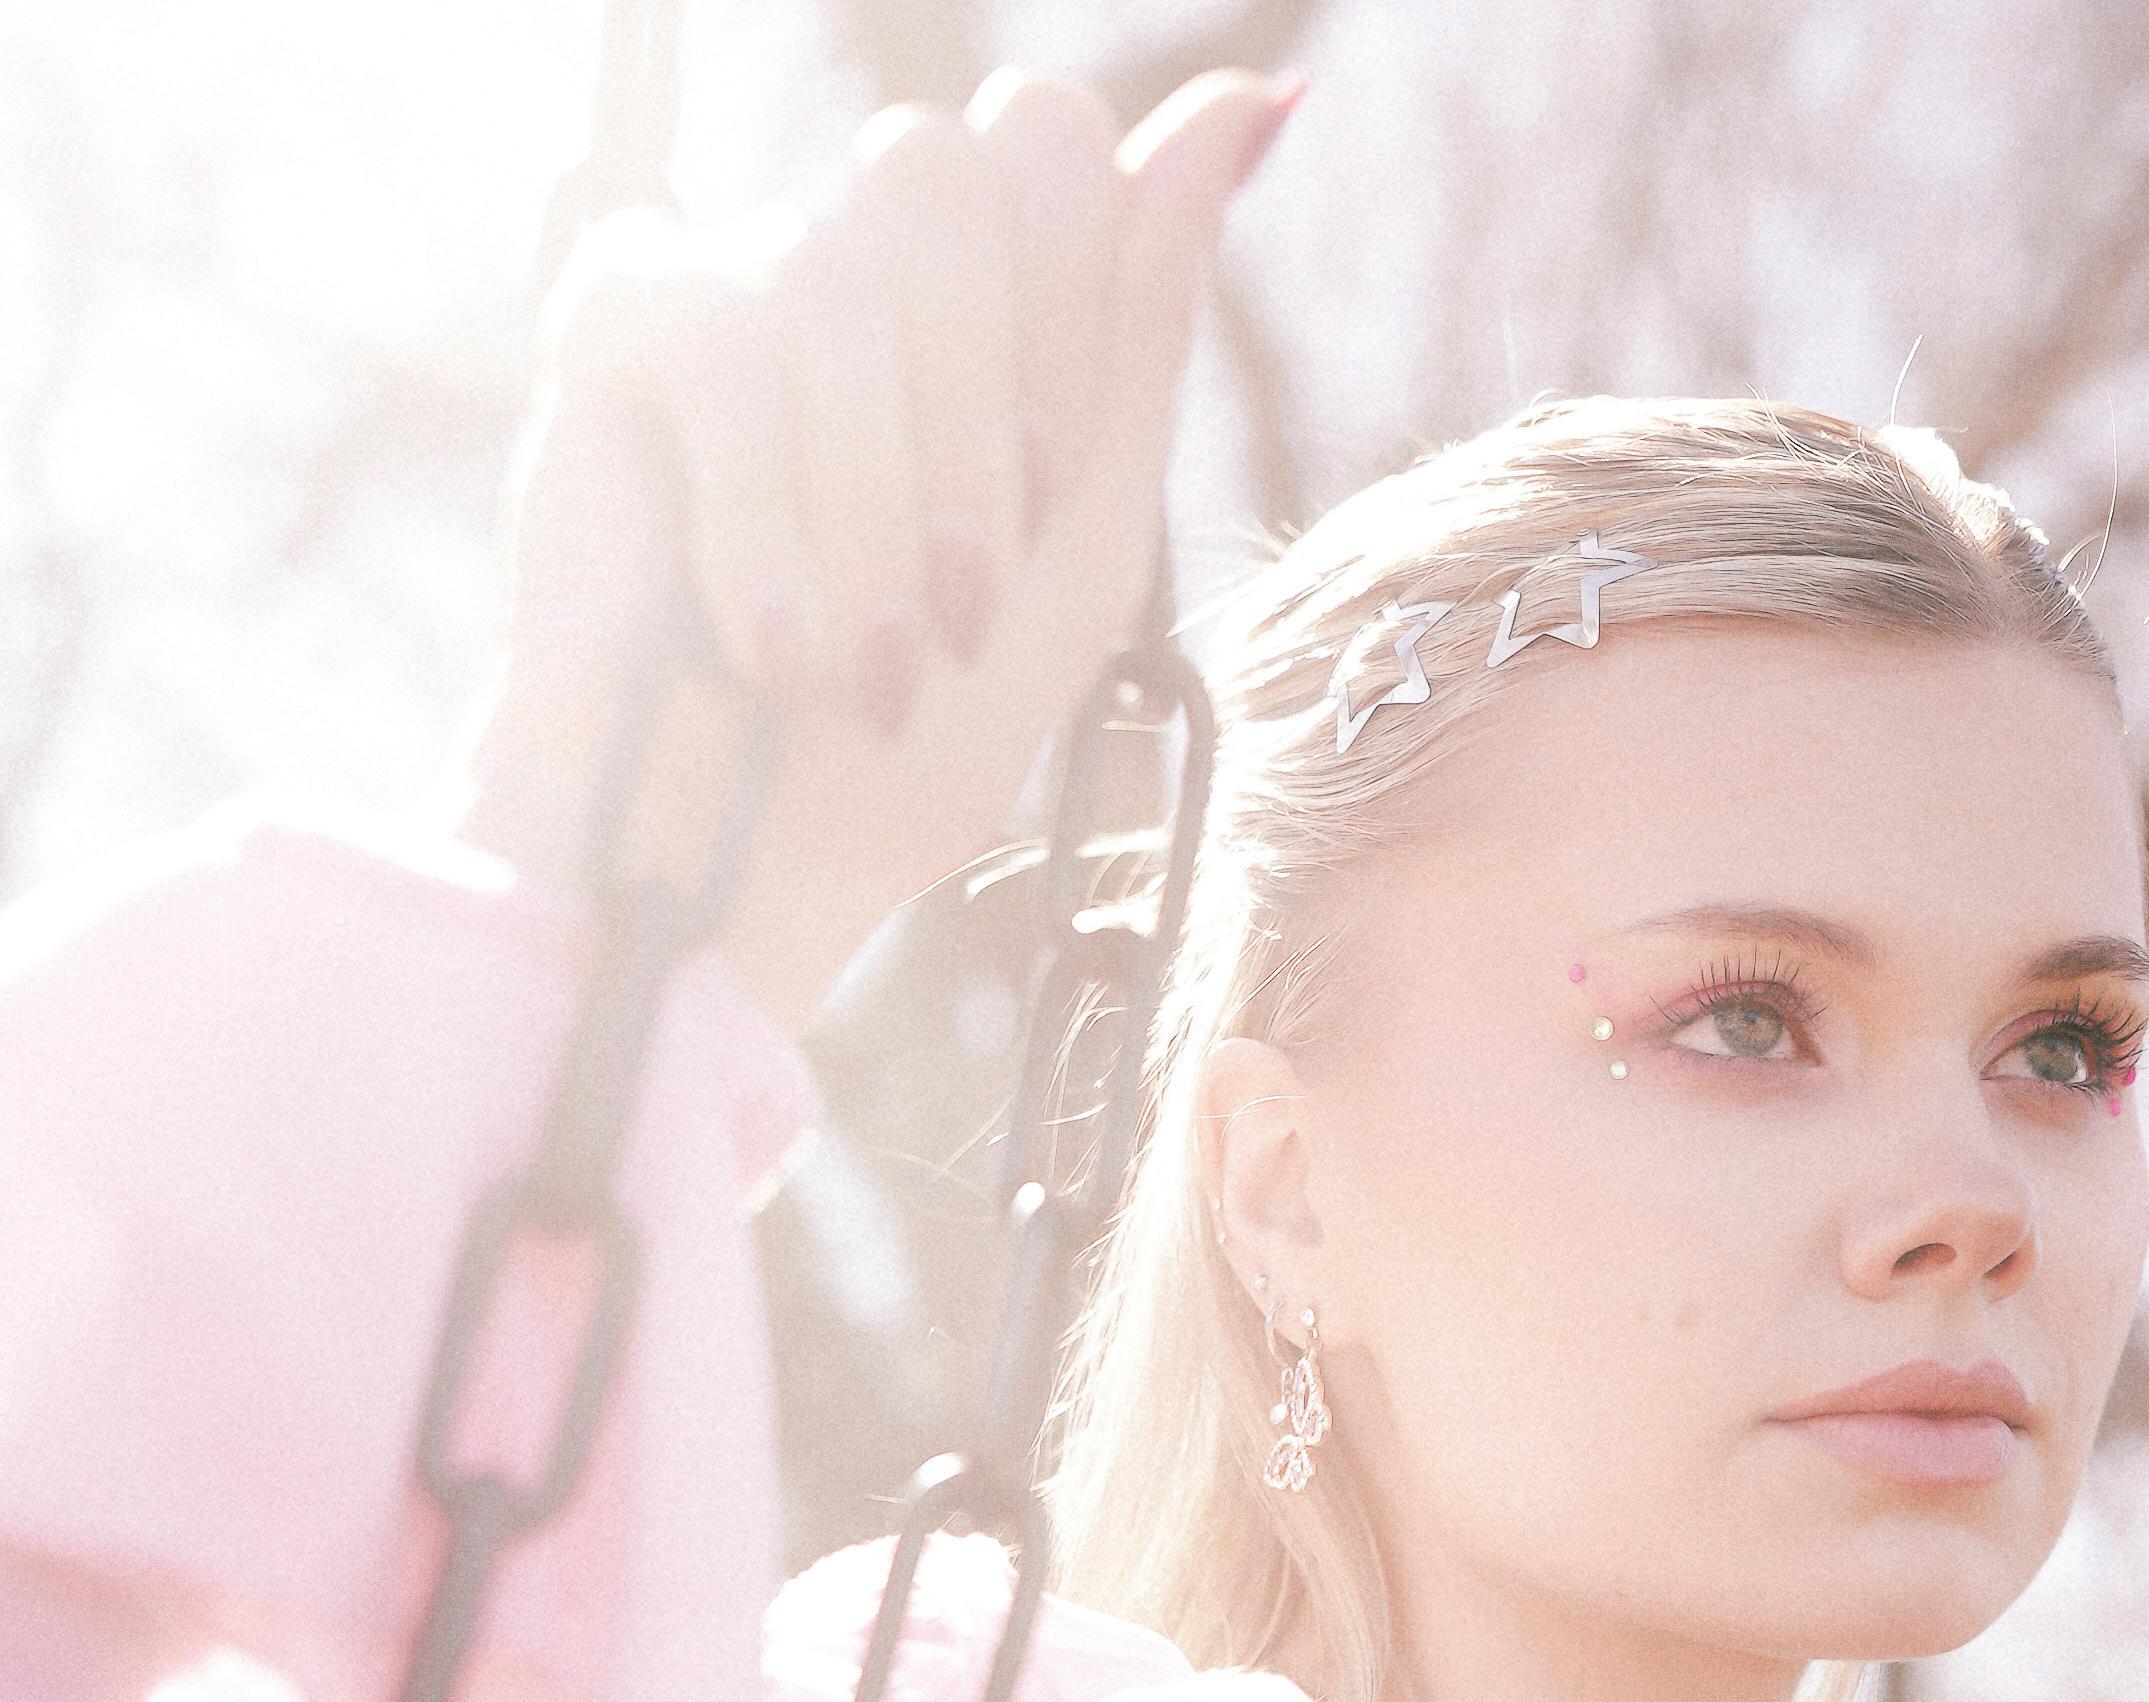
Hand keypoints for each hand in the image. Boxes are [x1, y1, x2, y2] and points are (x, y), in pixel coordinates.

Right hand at [448, 64, 1302, 1022]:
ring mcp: (732, 282)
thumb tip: (1252, 97)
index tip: (1038, 503)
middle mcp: (855, 266)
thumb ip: (1145, 325)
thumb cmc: (909, 745)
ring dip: (880, 505)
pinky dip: (765, 524)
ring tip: (869, 668)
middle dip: (979, 414)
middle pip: (952, 167)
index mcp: (979, 305)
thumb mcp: (1080, 546)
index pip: (1051, 153)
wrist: (744, 878)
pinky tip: (765, 646)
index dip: (1065, 310)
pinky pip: (724, 345)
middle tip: (964, 599)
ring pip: (842, 262)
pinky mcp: (617, 332)